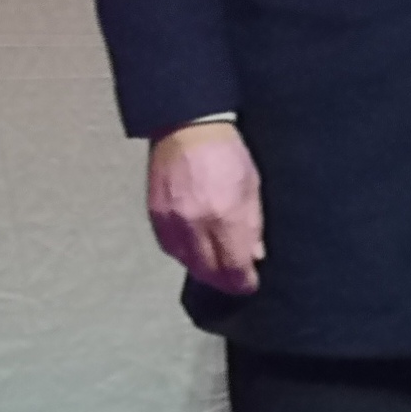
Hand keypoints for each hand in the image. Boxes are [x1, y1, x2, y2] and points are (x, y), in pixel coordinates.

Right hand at [147, 120, 264, 295]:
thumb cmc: (227, 153)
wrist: (187, 127)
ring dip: (205, 272)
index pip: (233, 267)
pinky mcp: (155, 216)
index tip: (250, 284)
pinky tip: (196, 254)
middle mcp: (195, 225)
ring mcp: (171, 222)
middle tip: (236, 283)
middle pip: (209, 272)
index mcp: (224, 217)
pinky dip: (185, 256)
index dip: (243, 282)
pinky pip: (170, 249)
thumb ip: (254, 224)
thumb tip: (255, 255)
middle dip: (225, 282)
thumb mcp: (252, 186)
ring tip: (218, 271)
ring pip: (188, 264)